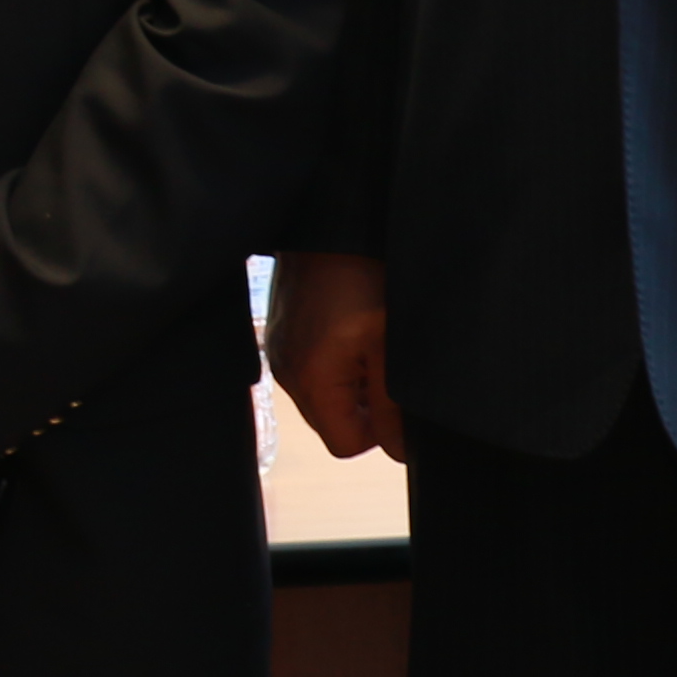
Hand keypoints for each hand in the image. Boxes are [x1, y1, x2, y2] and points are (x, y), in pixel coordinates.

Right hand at [267, 250, 404, 463]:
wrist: (330, 227)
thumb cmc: (363, 279)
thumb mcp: (388, 347)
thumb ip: (390, 405)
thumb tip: (397, 450)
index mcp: (311, 381)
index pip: (346, 445)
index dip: (378, 432)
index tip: (394, 398)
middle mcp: (287, 372)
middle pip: (330, 423)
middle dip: (361, 408)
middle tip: (384, 366)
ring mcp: (279, 352)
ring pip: (320, 397)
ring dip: (347, 385)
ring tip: (367, 344)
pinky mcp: (279, 334)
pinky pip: (307, 370)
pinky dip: (330, 364)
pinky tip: (347, 331)